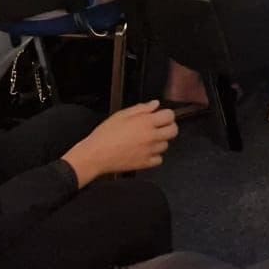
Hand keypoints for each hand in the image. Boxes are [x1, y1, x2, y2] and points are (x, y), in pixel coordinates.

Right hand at [61, 101, 179, 186]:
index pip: (170, 116)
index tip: (161, 116)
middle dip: (168, 127)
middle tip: (159, 127)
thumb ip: (141, 108)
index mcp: (146, 122)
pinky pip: (159, 159)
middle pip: (173, 131)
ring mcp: (149, 151)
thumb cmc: (105, 134)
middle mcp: (151, 136)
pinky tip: (145, 151)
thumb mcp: (121, 115)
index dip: (166, 114)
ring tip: (147, 140)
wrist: (95, 155)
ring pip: (166, 145)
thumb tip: (155, 104)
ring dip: (160, 141)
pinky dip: (155, 156)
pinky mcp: (145, 163)